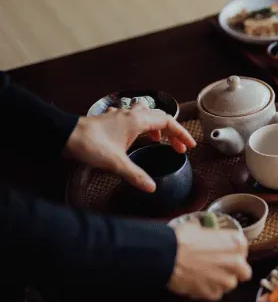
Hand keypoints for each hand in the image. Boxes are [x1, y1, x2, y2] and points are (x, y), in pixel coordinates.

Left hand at [65, 102, 195, 191]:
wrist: (64, 135)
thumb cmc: (89, 143)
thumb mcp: (116, 163)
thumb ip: (136, 175)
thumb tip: (151, 187)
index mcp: (137, 121)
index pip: (168, 122)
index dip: (181, 133)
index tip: (189, 145)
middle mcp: (130, 114)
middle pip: (159, 117)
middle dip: (171, 131)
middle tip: (177, 146)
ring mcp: (118, 115)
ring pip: (144, 114)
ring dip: (155, 125)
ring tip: (158, 138)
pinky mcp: (108, 120)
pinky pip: (129, 117)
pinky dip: (137, 125)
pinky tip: (133, 134)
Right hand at [169, 223, 251, 300]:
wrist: (166, 256)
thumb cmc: (181, 239)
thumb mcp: (198, 227)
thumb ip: (208, 233)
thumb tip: (201, 230)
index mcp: (236, 243)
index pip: (243, 251)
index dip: (233, 253)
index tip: (224, 254)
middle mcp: (237, 262)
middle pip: (243, 271)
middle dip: (233, 271)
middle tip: (219, 268)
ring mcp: (226, 280)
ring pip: (229, 284)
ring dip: (220, 282)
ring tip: (205, 276)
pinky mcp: (213, 293)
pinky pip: (215, 294)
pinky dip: (207, 290)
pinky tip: (197, 283)